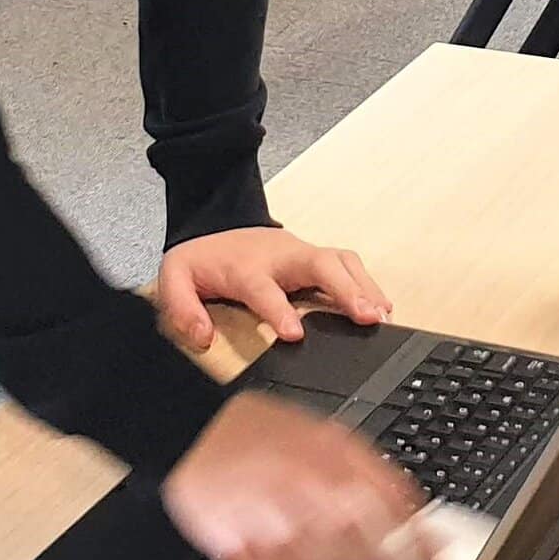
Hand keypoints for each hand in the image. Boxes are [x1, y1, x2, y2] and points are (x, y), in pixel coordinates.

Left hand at [156, 227, 391, 353]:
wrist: (216, 222)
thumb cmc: (202, 257)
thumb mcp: (176, 277)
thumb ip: (182, 307)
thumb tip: (202, 337)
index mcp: (246, 267)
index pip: (265, 288)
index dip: (279, 310)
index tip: (296, 334)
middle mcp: (282, 257)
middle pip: (321, 264)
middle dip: (346, 290)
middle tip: (368, 317)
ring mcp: (302, 253)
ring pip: (341, 261)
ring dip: (364, 287)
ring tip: (383, 316)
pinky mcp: (315, 257)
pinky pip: (347, 265)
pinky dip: (367, 283)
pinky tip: (381, 306)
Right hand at [162, 392, 420, 559]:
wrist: (191, 430)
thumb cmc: (256, 430)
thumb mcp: (324, 434)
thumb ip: (368, 471)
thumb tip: (413, 511)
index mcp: (344, 463)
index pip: (402, 517)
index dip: (424, 547)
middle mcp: (318, 497)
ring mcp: (282, 529)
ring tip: (299, 540)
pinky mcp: (246, 553)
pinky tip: (262, 539)